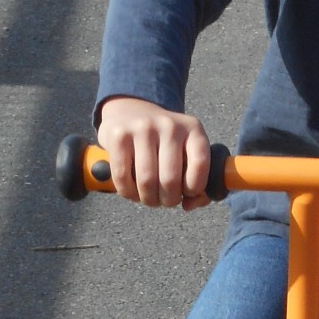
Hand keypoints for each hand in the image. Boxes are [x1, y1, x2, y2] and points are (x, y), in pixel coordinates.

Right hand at [95, 97, 212, 208]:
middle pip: (170, 179)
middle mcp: (169, 125)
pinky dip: (127, 192)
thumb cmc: (164, 144)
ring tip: (149, 198)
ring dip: (148, 199)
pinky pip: (122, 176)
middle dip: (168, 200)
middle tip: (164, 200)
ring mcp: (142, 127)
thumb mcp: (186, 152)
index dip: (194, 188)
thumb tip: (189, 205)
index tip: (186, 193)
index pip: (200, 164)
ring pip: (146, 181)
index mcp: (193, 129)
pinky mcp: (118, 135)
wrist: (130, 112)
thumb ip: (197, 182)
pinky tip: (131, 191)